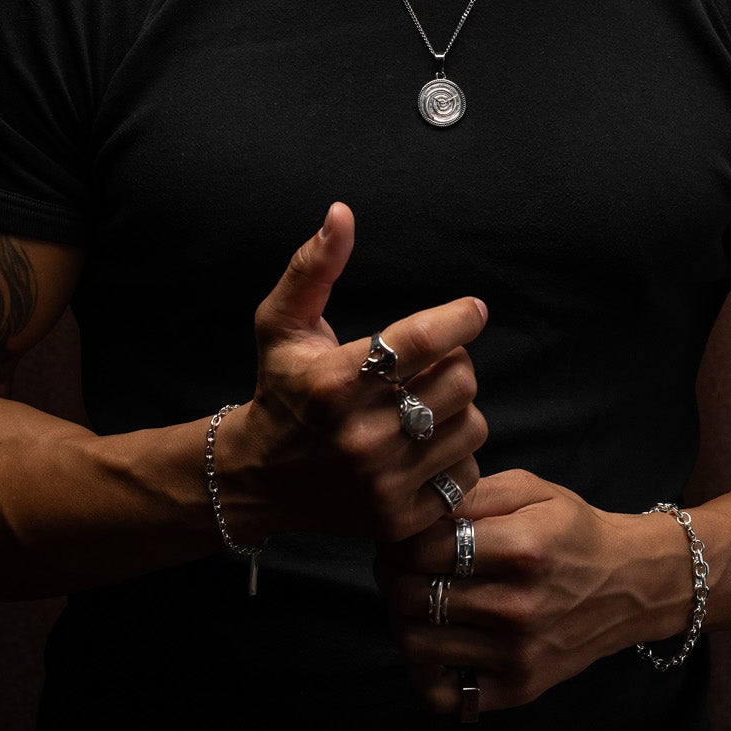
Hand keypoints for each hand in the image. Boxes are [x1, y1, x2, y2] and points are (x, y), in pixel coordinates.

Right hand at [212, 202, 489, 544]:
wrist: (257, 480)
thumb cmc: (279, 389)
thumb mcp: (282, 324)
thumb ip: (314, 266)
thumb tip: (341, 212)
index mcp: (336, 382)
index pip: (424, 339)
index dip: (460, 317)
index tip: (472, 310)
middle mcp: (361, 435)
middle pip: (461, 380)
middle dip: (452, 364)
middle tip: (428, 367)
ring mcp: (383, 483)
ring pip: (472, 426)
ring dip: (457, 411)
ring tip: (422, 408)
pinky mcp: (399, 518)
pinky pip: (466, 474)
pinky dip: (455, 457)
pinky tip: (422, 448)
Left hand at [372, 470, 693, 714]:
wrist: (632, 584)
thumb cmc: (573, 530)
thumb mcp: (530, 491)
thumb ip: (471, 495)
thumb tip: (416, 510)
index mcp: (521, 549)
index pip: (422, 550)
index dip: (397, 539)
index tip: (400, 535)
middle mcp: (518, 607)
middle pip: (412, 597)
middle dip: (390, 575)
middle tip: (396, 564)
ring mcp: (518, 655)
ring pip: (417, 646)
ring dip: (401, 618)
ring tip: (414, 599)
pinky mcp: (520, 688)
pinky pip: (445, 694)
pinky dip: (426, 671)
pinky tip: (437, 640)